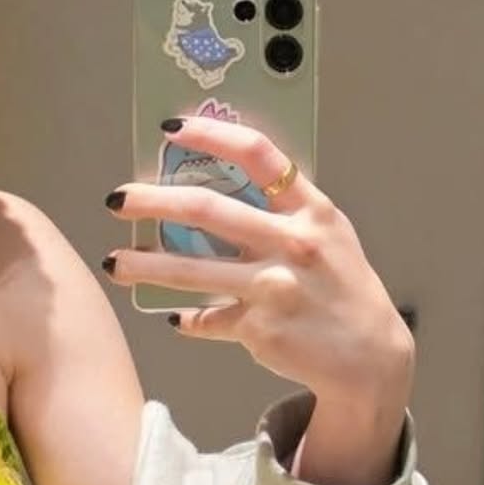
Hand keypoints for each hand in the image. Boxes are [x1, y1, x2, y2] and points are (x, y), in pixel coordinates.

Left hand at [101, 116, 412, 484]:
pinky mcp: (258, 328)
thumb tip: (212, 184)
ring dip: (143, 265)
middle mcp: (293, 244)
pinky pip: (206, 318)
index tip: (172, 128)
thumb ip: (282, 209)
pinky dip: (187, 318)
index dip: (212, 135)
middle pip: (206, 210)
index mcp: (312, 211)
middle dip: (152, 201)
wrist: (371, 356)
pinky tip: (174, 317)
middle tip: (117, 200)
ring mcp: (274, 288)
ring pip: (190, 270)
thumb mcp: (327, 234)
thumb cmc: (342, 285)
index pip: (258, 155)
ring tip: (113, 263)